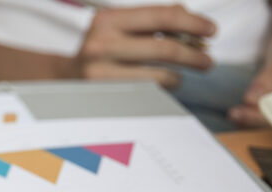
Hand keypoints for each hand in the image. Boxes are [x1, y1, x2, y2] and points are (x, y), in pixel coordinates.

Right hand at [70, 4, 216, 88]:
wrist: (60, 77)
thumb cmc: (96, 50)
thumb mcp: (116, 26)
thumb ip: (150, 21)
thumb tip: (189, 18)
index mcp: (108, 20)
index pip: (163, 15)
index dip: (193, 22)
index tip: (211, 31)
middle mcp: (102, 44)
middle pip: (166, 48)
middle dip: (194, 55)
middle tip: (207, 60)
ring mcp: (102, 73)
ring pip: (160, 75)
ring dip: (179, 75)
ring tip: (182, 74)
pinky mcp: (105, 95)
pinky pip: (149, 93)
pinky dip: (163, 88)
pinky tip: (163, 84)